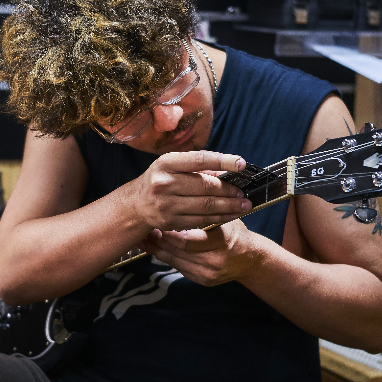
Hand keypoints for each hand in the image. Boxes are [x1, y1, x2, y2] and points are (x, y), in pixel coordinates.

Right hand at [130, 151, 251, 230]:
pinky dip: (219, 217)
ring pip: (206, 206)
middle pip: (206, 187)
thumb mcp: (172, 166)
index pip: (199, 160)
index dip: (223, 161)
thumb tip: (227, 171)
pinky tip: (230, 215)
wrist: (136, 204)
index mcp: (166, 163)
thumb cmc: (159, 180)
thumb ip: (197, 167)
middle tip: (244, 193)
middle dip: (229, 190)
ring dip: (229, 206)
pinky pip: (201, 220)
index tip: (241, 164)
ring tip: (244, 205)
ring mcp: (167, 204)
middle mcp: (164, 183)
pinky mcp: (171, 221)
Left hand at [140, 219, 267, 286]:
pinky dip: (165, 257)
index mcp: (221, 241)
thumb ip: (207, 208)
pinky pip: (178, 267)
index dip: (167, 231)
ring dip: (156, 249)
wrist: (251, 260)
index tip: (154, 220)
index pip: (186, 239)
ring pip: (173, 260)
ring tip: (143, 238)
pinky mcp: (202, 281)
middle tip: (143, 227)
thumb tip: (184, 190)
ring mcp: (207, 274)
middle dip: (157, 239)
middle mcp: (214, 261)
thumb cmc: (236, 233)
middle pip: (176, 251)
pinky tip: (154, 249)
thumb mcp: (226, 217)